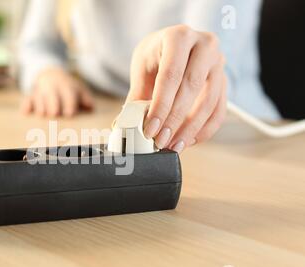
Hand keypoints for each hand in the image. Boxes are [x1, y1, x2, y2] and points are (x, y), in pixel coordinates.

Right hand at [21, 67, 93, 116]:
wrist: (50, 73)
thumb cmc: (68, 88)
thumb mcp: (78, 89)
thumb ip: (85, 98)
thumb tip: (91, 107)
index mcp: (66, 87)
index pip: (69, 95)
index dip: (69, 104)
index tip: (70, 114)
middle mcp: (53, 89)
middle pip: (52, 96)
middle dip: (53, 104)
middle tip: (55, 113)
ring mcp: (41, 91)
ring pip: (39, 98)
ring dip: (40, 106)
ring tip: (42, 114)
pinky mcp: (31, 95)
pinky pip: (27, 99)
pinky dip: (26, 105)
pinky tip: (25, 112)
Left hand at [127, 25, 226, 152]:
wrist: (174, 45)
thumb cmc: (156, 56)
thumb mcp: (142, 68)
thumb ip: (136, 96)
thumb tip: (125, 125)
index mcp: (178, 37)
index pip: (170, 75)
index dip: (161, 106)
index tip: (150, 129)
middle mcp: (204, 45)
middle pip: (191, 87)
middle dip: (175, 120)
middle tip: (161, 141)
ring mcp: (218, 63)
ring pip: (209, 101)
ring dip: (191, 129)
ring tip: (174, 145)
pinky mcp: (225, 81)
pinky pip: (219, 110)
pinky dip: (205, 129)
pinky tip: (189, 140)